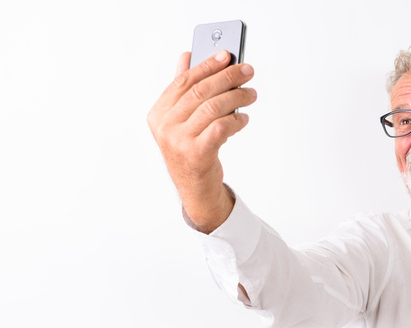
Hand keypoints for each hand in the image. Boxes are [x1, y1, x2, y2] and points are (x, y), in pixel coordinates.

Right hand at [147, 50, 256, 232]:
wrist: (195, 190)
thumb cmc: (190, 150)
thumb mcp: (181, 121)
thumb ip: (182, 89)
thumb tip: (187, 55)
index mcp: (158, 114)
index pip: (184, 81)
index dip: (207, 65)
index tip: (227, 54)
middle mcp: (165, 127)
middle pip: (200, 91)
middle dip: (227, 77)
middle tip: (247, 71)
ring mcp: (179, 142)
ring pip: (213, 107)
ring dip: (237, 97)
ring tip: (251, 94)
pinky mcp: (197, 154)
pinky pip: (222, 127)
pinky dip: (237, 120)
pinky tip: (244, 118)